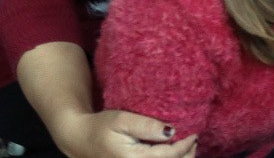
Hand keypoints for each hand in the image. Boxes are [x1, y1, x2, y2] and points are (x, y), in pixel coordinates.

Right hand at [52, 109, 196, 157]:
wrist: (79, 139)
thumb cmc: (100, 126)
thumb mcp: (122, 119)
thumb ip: (146, 126)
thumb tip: (171, 131)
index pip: (169, 155)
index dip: (185, 144)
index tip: (194, 132)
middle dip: (187, 154)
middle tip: (194, 139)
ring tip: (188, 146)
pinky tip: (174, 153)